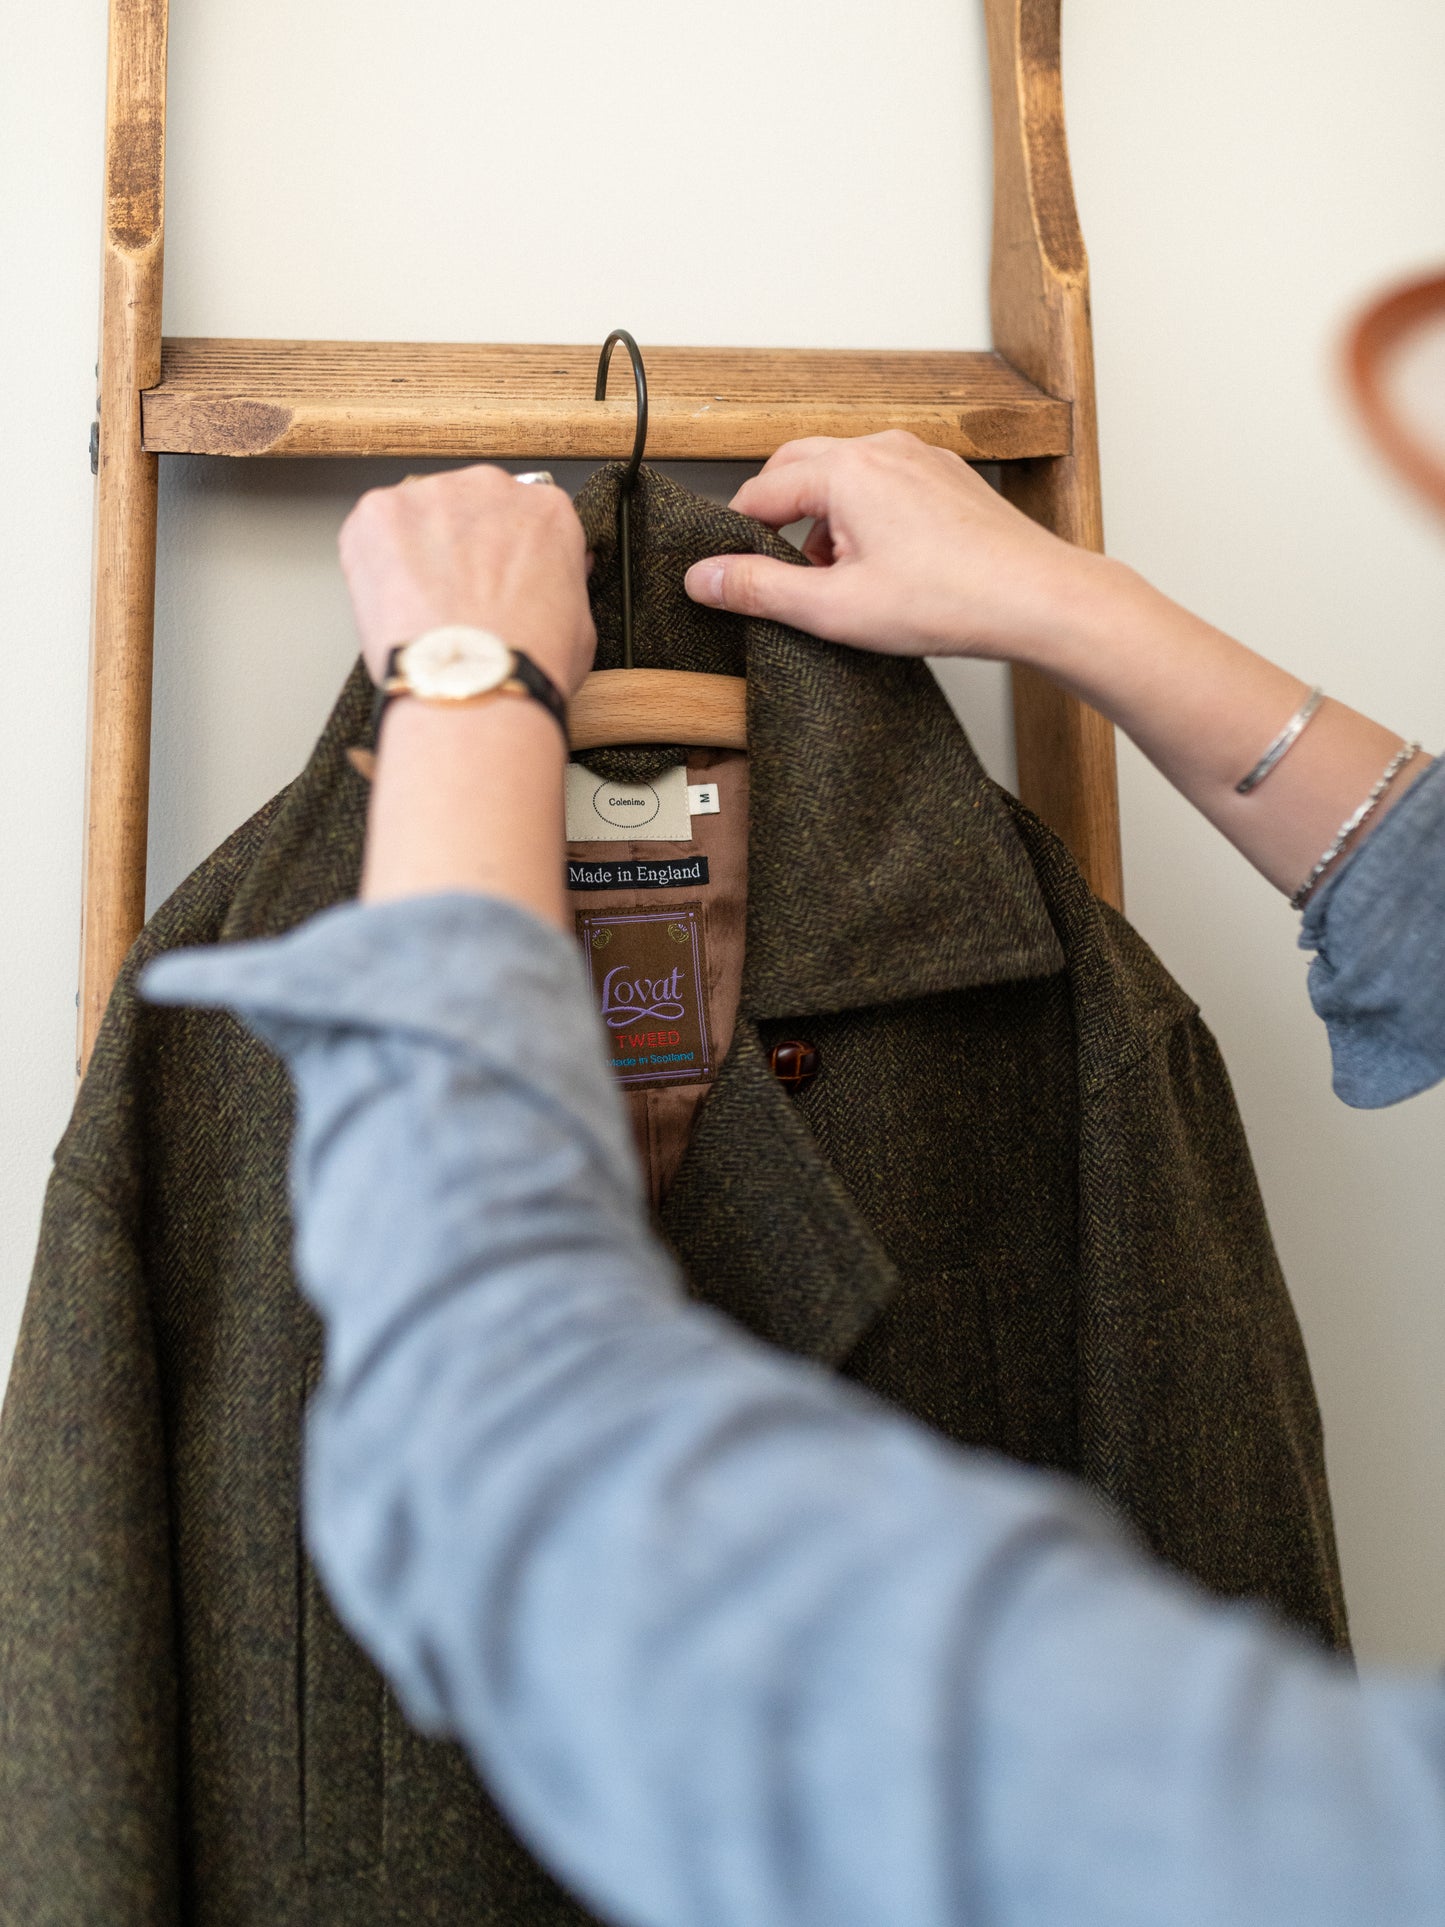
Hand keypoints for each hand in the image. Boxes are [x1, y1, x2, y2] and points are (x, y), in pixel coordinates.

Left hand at [338, 466, 596, 697]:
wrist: (471, 688)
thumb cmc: (526, 666)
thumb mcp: (579, 626)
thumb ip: (565, 583)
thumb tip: (558, 574)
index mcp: (545, 510)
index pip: (523, 515)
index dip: (506, 554)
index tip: (495, 580)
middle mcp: (491, 488)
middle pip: (469, 506)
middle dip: (460, 546)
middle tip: (457, 597)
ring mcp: (431, 496)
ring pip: (420, 516)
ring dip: (417, 553)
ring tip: (423, 607)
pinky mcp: (380, 513)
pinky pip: (372, 529)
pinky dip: (375, 562)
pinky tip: (393, 602)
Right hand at [683, 430, 1116, 667]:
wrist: (1036, 598)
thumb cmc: (949, 600)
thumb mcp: (834, 608)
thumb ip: (759, 590)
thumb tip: (703, 577)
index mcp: (846, 470)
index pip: (760, 491)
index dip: (736, 535)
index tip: (728, 570)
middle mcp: (881, 448)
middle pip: (797, 467)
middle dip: (776, 515)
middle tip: (773, 571)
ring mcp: (919, 457)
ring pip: (843, 473)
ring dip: (822, 517)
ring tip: (834, 579)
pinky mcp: (947, 477)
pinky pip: (884, 482)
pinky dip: (864, 514)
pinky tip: (880, 567)